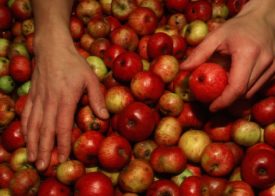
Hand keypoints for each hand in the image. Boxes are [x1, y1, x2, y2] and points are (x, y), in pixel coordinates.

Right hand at [21, 42, 108, 170]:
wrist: (52, 48)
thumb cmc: (74, 63)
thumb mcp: (90, 77)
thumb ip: (96, 98)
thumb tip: (104, 117)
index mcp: (65, 98)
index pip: (62, 126)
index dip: (62, 143)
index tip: (62, 158)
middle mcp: (49, 101)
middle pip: (45, 130)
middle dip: (44, 150)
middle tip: (43, 167)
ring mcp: (39, 98)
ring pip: (34, 125)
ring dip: (33, 143)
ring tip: (32, 158)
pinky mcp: (32, 95)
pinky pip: (27, 114)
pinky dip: (25, 128)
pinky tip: (26, 138)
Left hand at [181, 10, 274, 111]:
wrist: (264, 19)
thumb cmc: (237, 28)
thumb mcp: (215, 36)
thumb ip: (199, 53)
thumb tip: (183, 68)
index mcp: (248, 53)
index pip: (237, 87)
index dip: (224, 101)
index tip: (211, 107)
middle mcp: (264, 62)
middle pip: (244, 93)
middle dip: (227, 100)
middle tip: (212, 98)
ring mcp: (272, 68)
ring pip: (251, 93)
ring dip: (236, 96)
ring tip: (222, 88)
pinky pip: (258, 89)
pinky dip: (245, 90)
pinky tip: (235, 81)